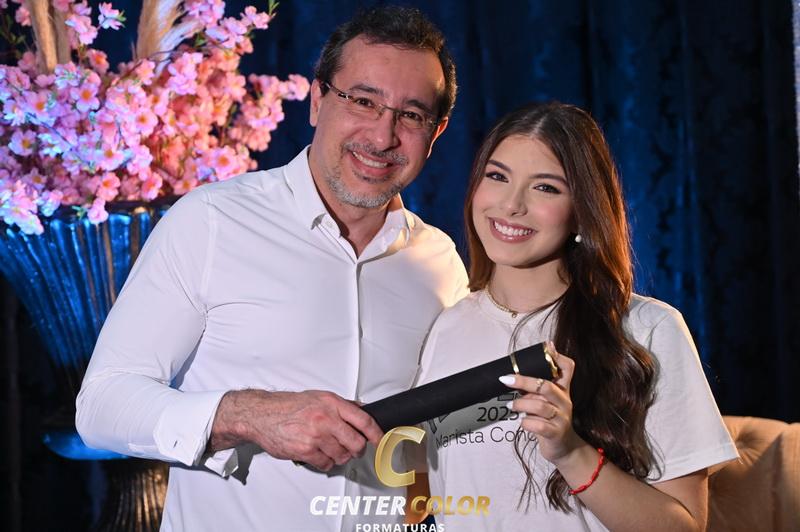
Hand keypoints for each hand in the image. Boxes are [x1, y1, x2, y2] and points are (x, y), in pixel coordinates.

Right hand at [209, 389, 383, 470]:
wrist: (262, 414)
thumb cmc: (289, 406)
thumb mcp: (318, 397)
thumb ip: (342, 405)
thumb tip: (363, 410)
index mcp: (332, 403)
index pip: (364, 420)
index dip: (376, 433)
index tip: (381, 440)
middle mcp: (326, 419)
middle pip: (356, 442)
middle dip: (358, 449)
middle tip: (354, 449)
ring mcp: (316, 435)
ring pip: (342, 455)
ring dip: (340, 456)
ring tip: (330, 449)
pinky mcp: (305, 450)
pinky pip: (326, 463)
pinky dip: (325, 462)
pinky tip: (318, 453)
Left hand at [501, 341, 586, 464]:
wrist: (563, 449)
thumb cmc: (549, 421)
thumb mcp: (546, 402)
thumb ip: (536, 387)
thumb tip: (515, 372)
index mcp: (562, 391)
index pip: (568, 369)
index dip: (558, 358)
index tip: (548, 347)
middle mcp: (564, 402)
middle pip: (546, 386)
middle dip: (524, 381)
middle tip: (506, 379)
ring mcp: (561, 418)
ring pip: (540, 406)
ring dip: (521, 404)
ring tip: (511, 406)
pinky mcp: (556, 434)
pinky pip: (538, 425)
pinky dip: (526, 423)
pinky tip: (523, 422)